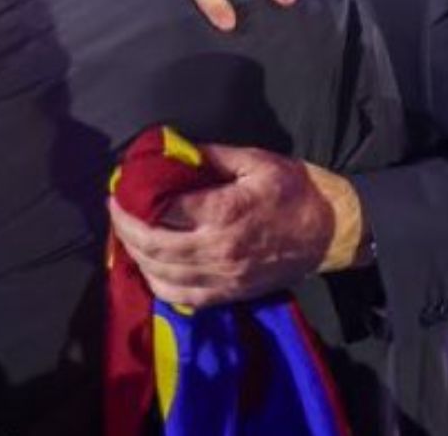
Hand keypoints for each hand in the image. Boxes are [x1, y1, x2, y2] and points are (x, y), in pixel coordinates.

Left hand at [108, 144, 334, 307]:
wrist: (331, 232)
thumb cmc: (295, 190)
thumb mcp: (257, 161)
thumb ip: (212, 156)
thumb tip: (174, 150)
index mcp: (224, 212)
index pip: (163, 212)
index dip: (133, 203)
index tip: (120, 188)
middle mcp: (218, 249)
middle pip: (154, 245)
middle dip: (126, 228)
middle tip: (115, 209)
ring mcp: (223, 277)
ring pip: (162, 274)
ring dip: (136, 255)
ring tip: (127, 234)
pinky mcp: (228, 294)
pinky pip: (181, 297)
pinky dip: (157, 282)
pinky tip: (148, 265)